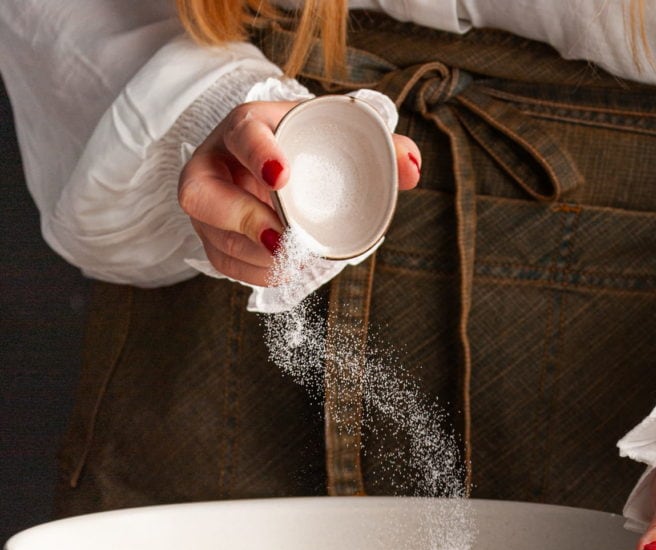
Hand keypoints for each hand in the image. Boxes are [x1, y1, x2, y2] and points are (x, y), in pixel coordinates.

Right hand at [178, 99, 421, 286]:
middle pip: (200, 193)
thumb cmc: (306, 146)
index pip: (241, 134)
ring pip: (212, 234)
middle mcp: (214, 163)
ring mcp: (208, 204)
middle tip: (280, 238)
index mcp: (246, 126)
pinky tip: (280, 271)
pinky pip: (222, 261)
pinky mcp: (212, 235)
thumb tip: (411, 167)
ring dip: (252, 256)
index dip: (257, 155)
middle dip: (240, 219)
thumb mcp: (337, 135)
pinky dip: (252, 272)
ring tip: (291, 260)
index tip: (283, 178)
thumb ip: (380, 146)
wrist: (273, 161)